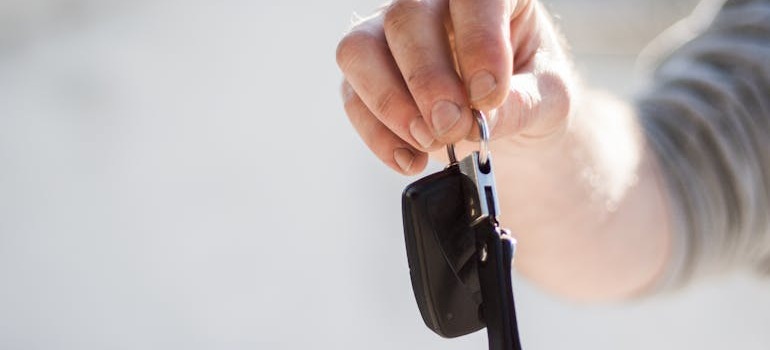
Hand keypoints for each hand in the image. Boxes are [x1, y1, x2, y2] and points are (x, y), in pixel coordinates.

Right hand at [336, 0, 573, 173]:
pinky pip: (352, 98)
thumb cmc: (531, 92)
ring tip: (428, 142)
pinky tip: (412, 158)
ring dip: (391, 103)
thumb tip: (476, 123)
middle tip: (453, 126)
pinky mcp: (367, 76)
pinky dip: (378, 135)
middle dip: (427, 79)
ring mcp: (390, 36)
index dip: (479, 42)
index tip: (489, 96)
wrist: (509, 121)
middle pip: (407, 18)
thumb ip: (521, 105)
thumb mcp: (548, 99)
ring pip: (360, 49)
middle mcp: (432, 4)